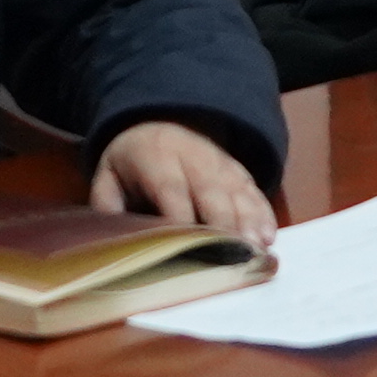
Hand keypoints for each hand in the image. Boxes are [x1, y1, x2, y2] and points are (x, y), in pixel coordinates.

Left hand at [94, 117, 279, 246]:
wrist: (158, 120)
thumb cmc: (131, 161)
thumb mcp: (108, 176)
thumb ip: (108, 206)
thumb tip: (114, 239)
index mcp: (156, 159)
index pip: (171, 191)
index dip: (181, 220)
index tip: (188, 250)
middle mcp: (192, 158)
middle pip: (211, 192)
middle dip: (224, 224)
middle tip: (234, 255)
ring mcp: (219, 163)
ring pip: (237, 192)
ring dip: (249, 221)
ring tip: (258, 249)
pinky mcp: (236, 171)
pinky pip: (253, 191)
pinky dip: (263, 213)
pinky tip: (269, 236)